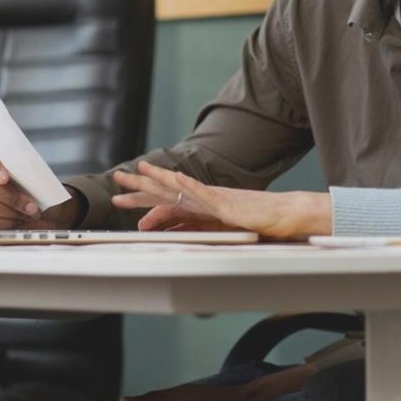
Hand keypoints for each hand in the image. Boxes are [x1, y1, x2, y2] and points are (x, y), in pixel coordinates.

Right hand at [0, 141, 79, 228]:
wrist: (40, 200)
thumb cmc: (36, 180)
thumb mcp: (35, 168)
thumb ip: (30, 166)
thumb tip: (35, 174)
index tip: (4, 179)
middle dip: (12, 198)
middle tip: (32, 207)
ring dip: (13, 212)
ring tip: (32, 213)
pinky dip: (8, 221)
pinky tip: (22, 219)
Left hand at [110, 160, 331, 239]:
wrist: (283, 217)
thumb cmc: (256, 224)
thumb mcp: (217, 229)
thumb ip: (194, 228)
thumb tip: (169, 232)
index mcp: (199, 206)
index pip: (164, 200)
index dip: (142, 199)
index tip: (121, 199)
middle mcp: (203, 199)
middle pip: (166, 190)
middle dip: (139, 184)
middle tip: (116, 179)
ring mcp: (214, 199)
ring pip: (180, 187)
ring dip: (158, 178)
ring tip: (139, 169)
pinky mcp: (226, 204)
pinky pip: (204, 192)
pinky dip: (188, 185)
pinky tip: (174, 178)